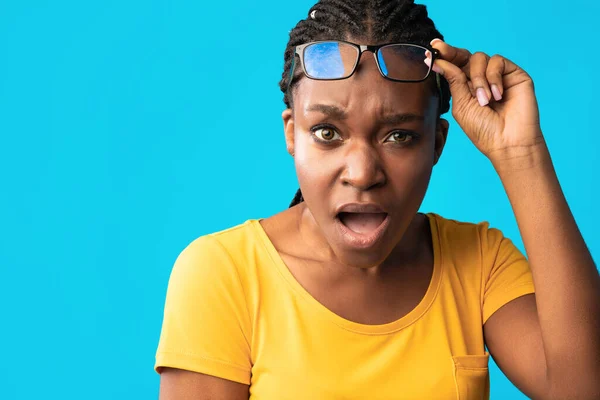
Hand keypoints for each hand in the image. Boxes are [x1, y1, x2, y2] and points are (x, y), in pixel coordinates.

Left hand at [427, 39, 544, 163]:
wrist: (508, 141)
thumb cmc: (484, 129)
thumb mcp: (461, 105)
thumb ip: (453, 81)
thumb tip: (438, 62)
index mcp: (465, 87)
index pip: (454, 66)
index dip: (444, 56)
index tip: (432, 47)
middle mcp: (480, 79)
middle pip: (465, 56)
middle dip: (452, 54)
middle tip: (441, 51)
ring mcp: (497, 75)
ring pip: (480, 58)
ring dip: (478, 79)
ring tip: (484, 101)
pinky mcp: (513, 73)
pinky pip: (497, 62)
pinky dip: (494, 77)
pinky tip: (497, 96)